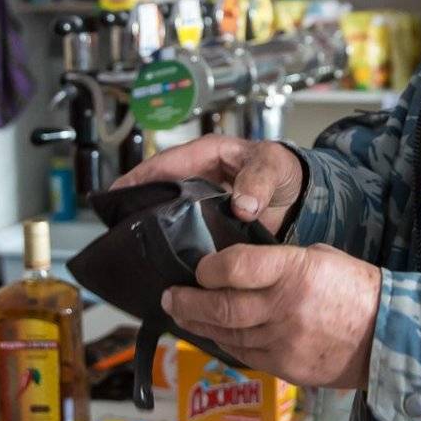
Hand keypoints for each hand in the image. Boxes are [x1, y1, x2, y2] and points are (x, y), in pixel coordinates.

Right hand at [111, 135, 303, 235]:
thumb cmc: (285, 171)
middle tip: (115, 228)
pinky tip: (165, 264)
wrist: (305, 197)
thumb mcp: (274, 165)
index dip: (139, 177)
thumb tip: (243, 204)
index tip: (117, 194)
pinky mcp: (210, 226)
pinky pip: (187, 235)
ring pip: (169, 215)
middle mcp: (198, 179)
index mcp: (207, 156)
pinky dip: (176, 247)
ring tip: (132, 250)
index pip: (166, 163)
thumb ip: (259, 181)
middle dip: (136, 206)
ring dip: (152, 229)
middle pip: (159, 191)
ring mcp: (202, 204)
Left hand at [161, 243, 379, 389]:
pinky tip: (213, 334)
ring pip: (227, 334)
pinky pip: (244, 355)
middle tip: (169, 296)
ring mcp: (284, 342)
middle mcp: (284, 308)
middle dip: (187, 301)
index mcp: (295, 271)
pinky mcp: (286, 368)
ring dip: (199, 324)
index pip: (234, 267)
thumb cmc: (354, 288)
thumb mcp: (319, 257)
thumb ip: (278, 262)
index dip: (208, 268)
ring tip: (182, 314)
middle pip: (221, 306)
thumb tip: (237, 266)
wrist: (388, 336)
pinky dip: (224, 343)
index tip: (198, 268)